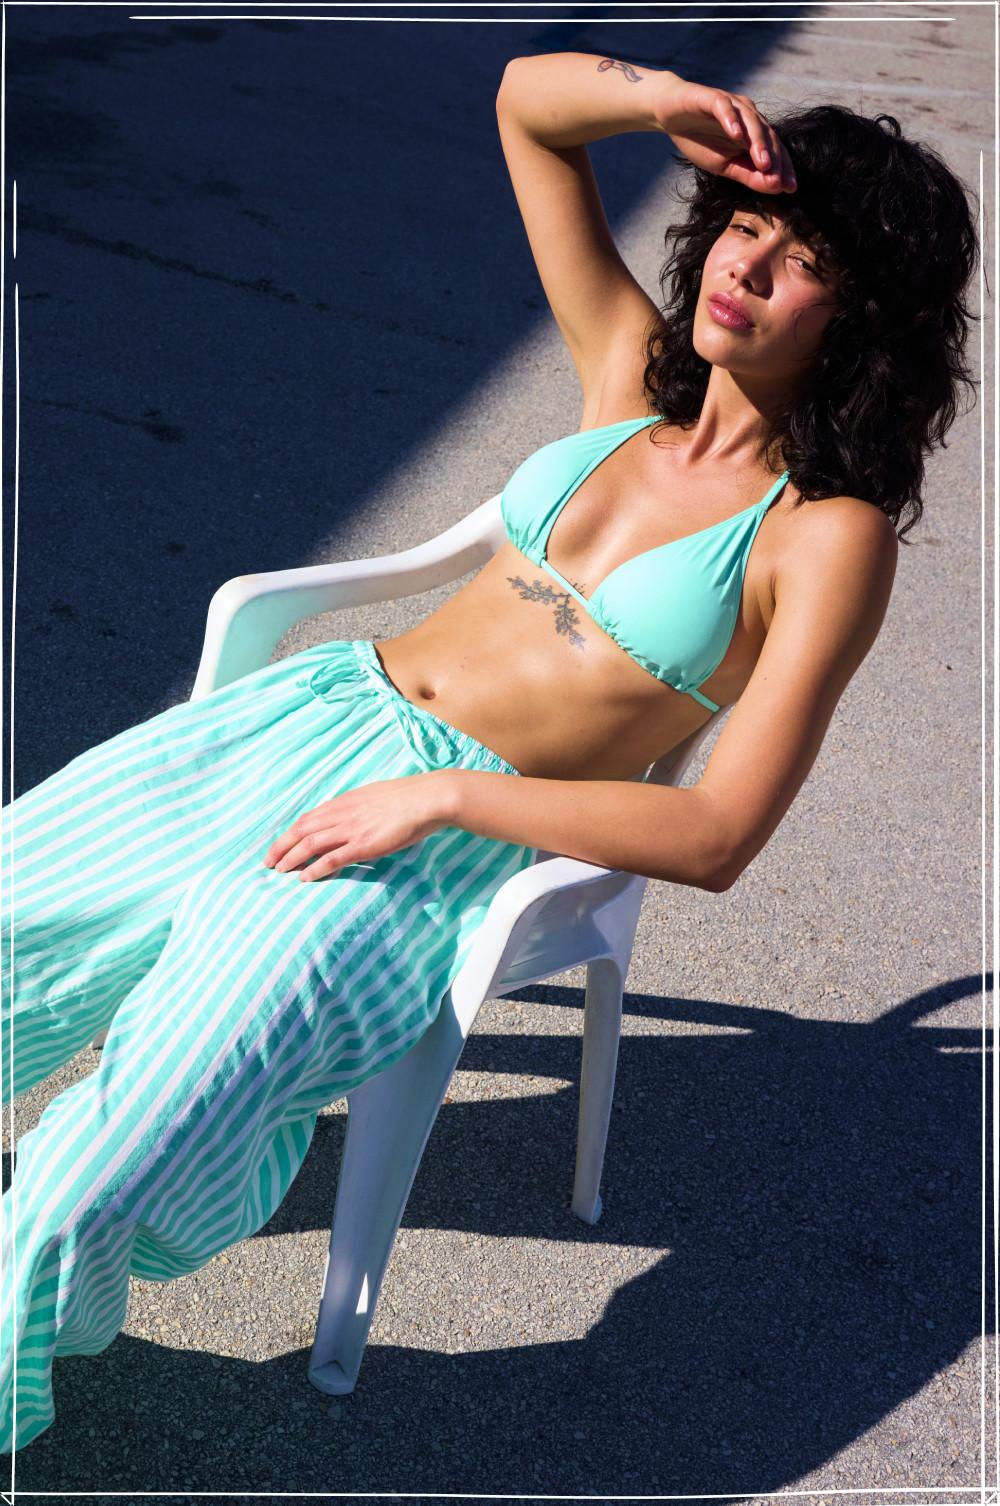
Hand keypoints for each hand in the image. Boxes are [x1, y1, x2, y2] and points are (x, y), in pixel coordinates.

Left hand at [263, 770, 457, 880]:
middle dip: (282, 847)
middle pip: (302, 831)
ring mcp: (352, 829)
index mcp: (344, 802)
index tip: (279, 846)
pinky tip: (304, 878)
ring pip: (311, 844)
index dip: (290, 833)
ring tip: (280, 872)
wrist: (427, 799)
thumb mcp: (374, 796)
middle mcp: (343, 814)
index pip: (308, 818)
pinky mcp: (364, 845)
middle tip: (269, 863)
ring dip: (292, 858)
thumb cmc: (407, 798)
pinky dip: (315, 869)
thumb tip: (350, 816)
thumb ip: (358, 807)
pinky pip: (333, 858)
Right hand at [651, 74, 796, 194]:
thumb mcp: (724, 166)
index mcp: (754, 133)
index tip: (791, 189)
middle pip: (768, 135)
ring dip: (758, 143)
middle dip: (775, 158)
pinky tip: (736, 135)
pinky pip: (725, 108)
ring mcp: (732, 105)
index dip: (783, 168)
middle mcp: (748, 116)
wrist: (670, 115)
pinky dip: (731, 120)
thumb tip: (775, 187)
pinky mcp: (712, 98)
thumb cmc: (699, 140)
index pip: (774, 150)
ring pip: (751, 121)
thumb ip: (749, 175)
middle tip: (779, 180)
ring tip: (763, 163)